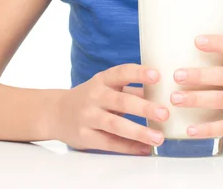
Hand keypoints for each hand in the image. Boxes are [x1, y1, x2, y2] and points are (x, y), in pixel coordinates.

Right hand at [49, 64, 169, 154]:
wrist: (57, 113)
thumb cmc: (92, 97)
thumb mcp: (108, 87)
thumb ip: (132, 90)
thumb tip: (163, 95)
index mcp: (103, 80)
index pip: (122, 72)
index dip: (139, 73)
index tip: (157, 75)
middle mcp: (95, 96)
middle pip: (121, 101)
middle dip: (144, 107)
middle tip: (165, 113)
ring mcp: (89, 117)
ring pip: (115, 125)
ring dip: (139, 132)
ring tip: (158, 138)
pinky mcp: (86, 137)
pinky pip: (110, 143)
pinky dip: (129, 147)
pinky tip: (145, 149)